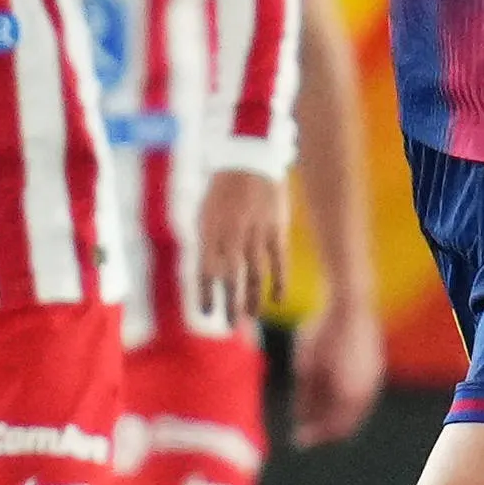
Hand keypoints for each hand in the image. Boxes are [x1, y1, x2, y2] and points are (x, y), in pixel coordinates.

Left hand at [193, 169, 288, 322]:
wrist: (248, 159)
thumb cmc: (222, 190)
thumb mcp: (205, 214)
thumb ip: (207, 244)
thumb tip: (210, 276)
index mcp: (210, 230)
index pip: (205, 272)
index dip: (205, 294)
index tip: (206, 312)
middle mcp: (232, 234)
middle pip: (231, 279)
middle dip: (230, 305)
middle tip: (231, 325)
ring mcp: (256, 233)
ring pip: (256, 275)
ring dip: (253, 299)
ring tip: (251, 316)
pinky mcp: (276, 229)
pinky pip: (278, 263)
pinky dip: (278, 283)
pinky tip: (276, 299)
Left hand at [291, 286, 384, 447]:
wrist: (350, 304)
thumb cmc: (322, 333)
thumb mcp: (306, 367)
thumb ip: (304, 397)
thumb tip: (301, 421)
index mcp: (349, 396)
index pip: (333, 429)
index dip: (315, 437)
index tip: (298, 440)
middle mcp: (367, 393)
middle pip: (347, 423)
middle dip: (325, 428)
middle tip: (306, 430)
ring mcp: (374, 380)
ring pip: (355, 410)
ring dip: (336, 414)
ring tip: (313, 410)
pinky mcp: (376, 367)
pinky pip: (361, 394)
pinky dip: (345, 400)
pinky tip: (329, 391)